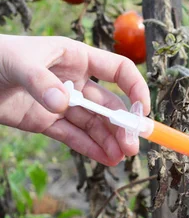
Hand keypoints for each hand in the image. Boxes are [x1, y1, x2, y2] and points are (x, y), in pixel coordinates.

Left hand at [0, 34, 149, 165]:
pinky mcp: (46, 122)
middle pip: (109, 105)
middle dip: (122, 126)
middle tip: (131, 147)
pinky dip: (90, 148)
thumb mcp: (18, 62)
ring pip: (94, 124)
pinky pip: (74, 136)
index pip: (119, 71)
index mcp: (76, 58)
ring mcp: (61, 103)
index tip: (142, 112)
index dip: (135, 90)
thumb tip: (63, 104)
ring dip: (109, 141)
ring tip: (120, 158)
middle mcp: (74, 81)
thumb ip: (41, 82)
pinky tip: (106, 160)